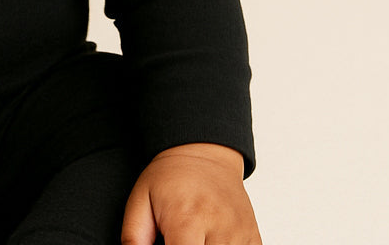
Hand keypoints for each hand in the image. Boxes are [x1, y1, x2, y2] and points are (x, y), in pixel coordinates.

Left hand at [121, 143, 260, 244]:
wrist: (203, 153)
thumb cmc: (171, 177)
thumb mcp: (141, 200)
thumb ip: (134, 237)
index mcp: (187, 219)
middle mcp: (219, 227)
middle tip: (178, 240)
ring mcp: (240, 234)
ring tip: (194, 238)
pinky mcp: (254, 238)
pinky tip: (212, 241)